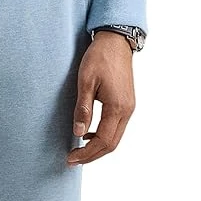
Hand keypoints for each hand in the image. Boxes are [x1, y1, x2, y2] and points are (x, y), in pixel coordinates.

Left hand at [67, 31, 135, 165]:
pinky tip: (90, 132)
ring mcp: (129, 107)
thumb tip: (78, 132)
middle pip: (112, 144)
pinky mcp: (127, 103)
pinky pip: (117, 127)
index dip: (87, 154)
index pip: (104, 141)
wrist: (115, 41)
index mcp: (117, 107)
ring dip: (99, 147)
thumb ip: (83, 108)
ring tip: (79, 149)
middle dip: (92, 155)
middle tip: (73, 159)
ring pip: (115, 137)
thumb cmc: (99, 57)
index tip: (71, 158)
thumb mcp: (86, 80)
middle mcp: (127, 111)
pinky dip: (104, 135)